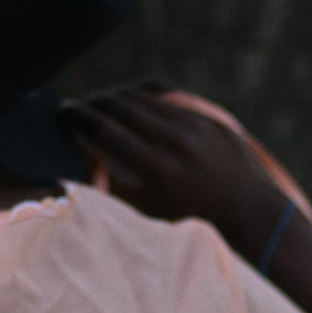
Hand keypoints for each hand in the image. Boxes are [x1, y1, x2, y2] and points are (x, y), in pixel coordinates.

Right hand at [60, 84, 289, 260]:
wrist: (247, 210)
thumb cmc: (189, 216)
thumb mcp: (147, 209)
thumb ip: (112, 184)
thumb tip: (82, 153)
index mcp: (158, 169)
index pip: (106, 130)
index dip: (79, 117)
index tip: (64, 112)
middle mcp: (177, 143)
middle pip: (121, 105)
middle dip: (94, 102)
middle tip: (80, 106)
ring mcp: (196, 126)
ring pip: (144, 96)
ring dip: (116, 96)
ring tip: (102, 104)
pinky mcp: (207, 116)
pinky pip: (168, 96)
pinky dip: (143, 96)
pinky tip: (130, 100)